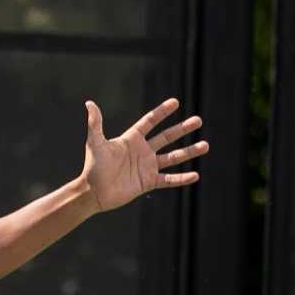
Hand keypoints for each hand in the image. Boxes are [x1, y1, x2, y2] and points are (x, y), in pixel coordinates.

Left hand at [77, 98, 208, 212]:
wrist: (94, 192)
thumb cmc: (93, 166)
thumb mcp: (95, 143)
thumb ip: (95, 124)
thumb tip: (89, 103)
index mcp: (131, 139)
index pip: (150, 122)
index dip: (162, 112)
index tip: (175, 102)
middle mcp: (142, 151)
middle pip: (167, 137)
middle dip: (183, 129)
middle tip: (198, 120)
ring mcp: (147, 167)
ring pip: (172, 157)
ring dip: (189, 152)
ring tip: (205, 145)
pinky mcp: (149, 182)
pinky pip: (169, 180)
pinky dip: (182, 179)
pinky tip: (195, 175)